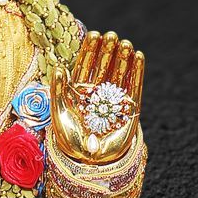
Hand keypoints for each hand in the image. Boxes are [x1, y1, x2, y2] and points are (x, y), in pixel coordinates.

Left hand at [48, 31, 145, 163]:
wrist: (89, 162)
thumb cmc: (70, 140)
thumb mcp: (60, 112)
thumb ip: (59, 90)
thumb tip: (59, 67)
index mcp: (79, 93)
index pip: (85, 66)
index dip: (90, 51)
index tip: (94, 35)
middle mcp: (97, 94)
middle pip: (103, 67)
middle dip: (107, 51)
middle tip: (111, 35)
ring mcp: (113, 101)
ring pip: (119, 74)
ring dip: (122, 58)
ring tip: (125, 43)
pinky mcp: (129, 109)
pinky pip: (134, 87)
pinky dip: (136, 72)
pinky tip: (138, 57)